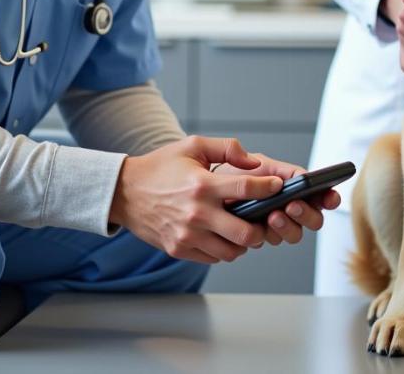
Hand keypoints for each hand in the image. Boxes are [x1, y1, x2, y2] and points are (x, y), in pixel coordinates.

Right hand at [109, 136, 282, 263]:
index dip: (268, 188)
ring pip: (232, 252)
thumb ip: (226, 148)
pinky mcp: (179, 250)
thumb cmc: (160, 167)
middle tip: (262, 219)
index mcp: (202, 185)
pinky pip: (213, 258)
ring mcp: (188, 235)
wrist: (125, 191)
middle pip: (246, 233)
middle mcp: (197, 213)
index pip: (246, 189)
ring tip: (241, 228)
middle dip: (261, 227)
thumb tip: (253, 162)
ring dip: (243, 243)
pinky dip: (223, 249)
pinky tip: (221, 235)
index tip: (278, 187)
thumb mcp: (192, 145)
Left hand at [214, 153, 340, 246]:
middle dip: (306, 214)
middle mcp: (289, 208)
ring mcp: (276, 224)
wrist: (203, 188)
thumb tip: (296, 177)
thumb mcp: (254, 163)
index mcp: (293, 187)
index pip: (320, 195)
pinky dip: (267, 235)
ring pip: (294, 235)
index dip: (329, 198)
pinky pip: (271, 242)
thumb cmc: (230, 172)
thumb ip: (278, 168)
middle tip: (292, 205)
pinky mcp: (260, 236)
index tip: (329, 197)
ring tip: (272, 216)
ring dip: (287, 226)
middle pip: (314, 219)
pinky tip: (257, 226)